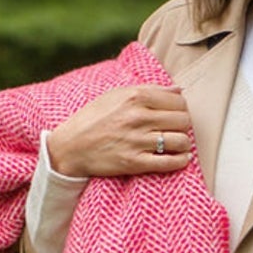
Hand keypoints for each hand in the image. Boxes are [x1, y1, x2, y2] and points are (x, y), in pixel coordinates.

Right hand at [46, 85, 192, 178]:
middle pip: (183, 120)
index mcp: (135, 96)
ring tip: (176, 144)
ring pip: (181, 140)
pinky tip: (179, 158)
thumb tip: (178, 89)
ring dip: (183, 143)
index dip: (179, 107)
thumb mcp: (116, 95)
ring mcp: (137, 141)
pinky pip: (171, 163)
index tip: (173, 113)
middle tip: (174, 129)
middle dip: (182, 125)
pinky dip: (180, 160)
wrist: (70, 147)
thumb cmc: (92, 118)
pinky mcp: (135, 163)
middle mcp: (138, 117)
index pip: (178, 100)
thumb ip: (148, 89)